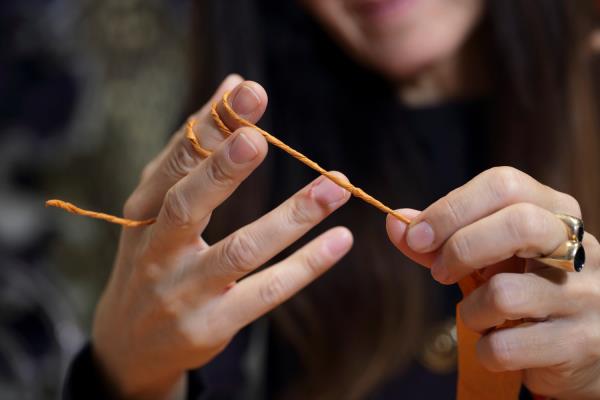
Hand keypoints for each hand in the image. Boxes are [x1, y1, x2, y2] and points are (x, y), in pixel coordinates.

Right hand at [92, 75, 352, 398]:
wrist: (130, 344)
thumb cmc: (154, 258)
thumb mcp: (158, 206)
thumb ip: (194, 147)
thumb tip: (231, 83)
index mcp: (143, 211)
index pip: (175, 161)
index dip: (209, 125)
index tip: (246, 92)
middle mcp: (157, 250)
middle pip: (188, 204)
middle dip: (225, 169)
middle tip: (262, 137)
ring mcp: (184, 291)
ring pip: (241, 250)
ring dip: (292, 217)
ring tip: (336, 186)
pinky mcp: (212, 324)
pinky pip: (267, 291)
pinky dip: (306, 265)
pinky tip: (341, 240)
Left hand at [386, 166, 599, 398]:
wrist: (580, 351)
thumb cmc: (526, 293)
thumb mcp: (490, 259)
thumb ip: (443, 239)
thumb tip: (396, 221)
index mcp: (556, 213)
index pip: (504, 184)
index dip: (452, 207)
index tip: (416, 235)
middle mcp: (581, 249)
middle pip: (518, 224)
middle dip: (460, 249)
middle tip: (441, 272)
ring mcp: (587, 298)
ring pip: (505, 294)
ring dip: (472, 311)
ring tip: (481, 316)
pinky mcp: (580, 345)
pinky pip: (506, 346)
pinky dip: (485, 350)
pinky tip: (499, 345)